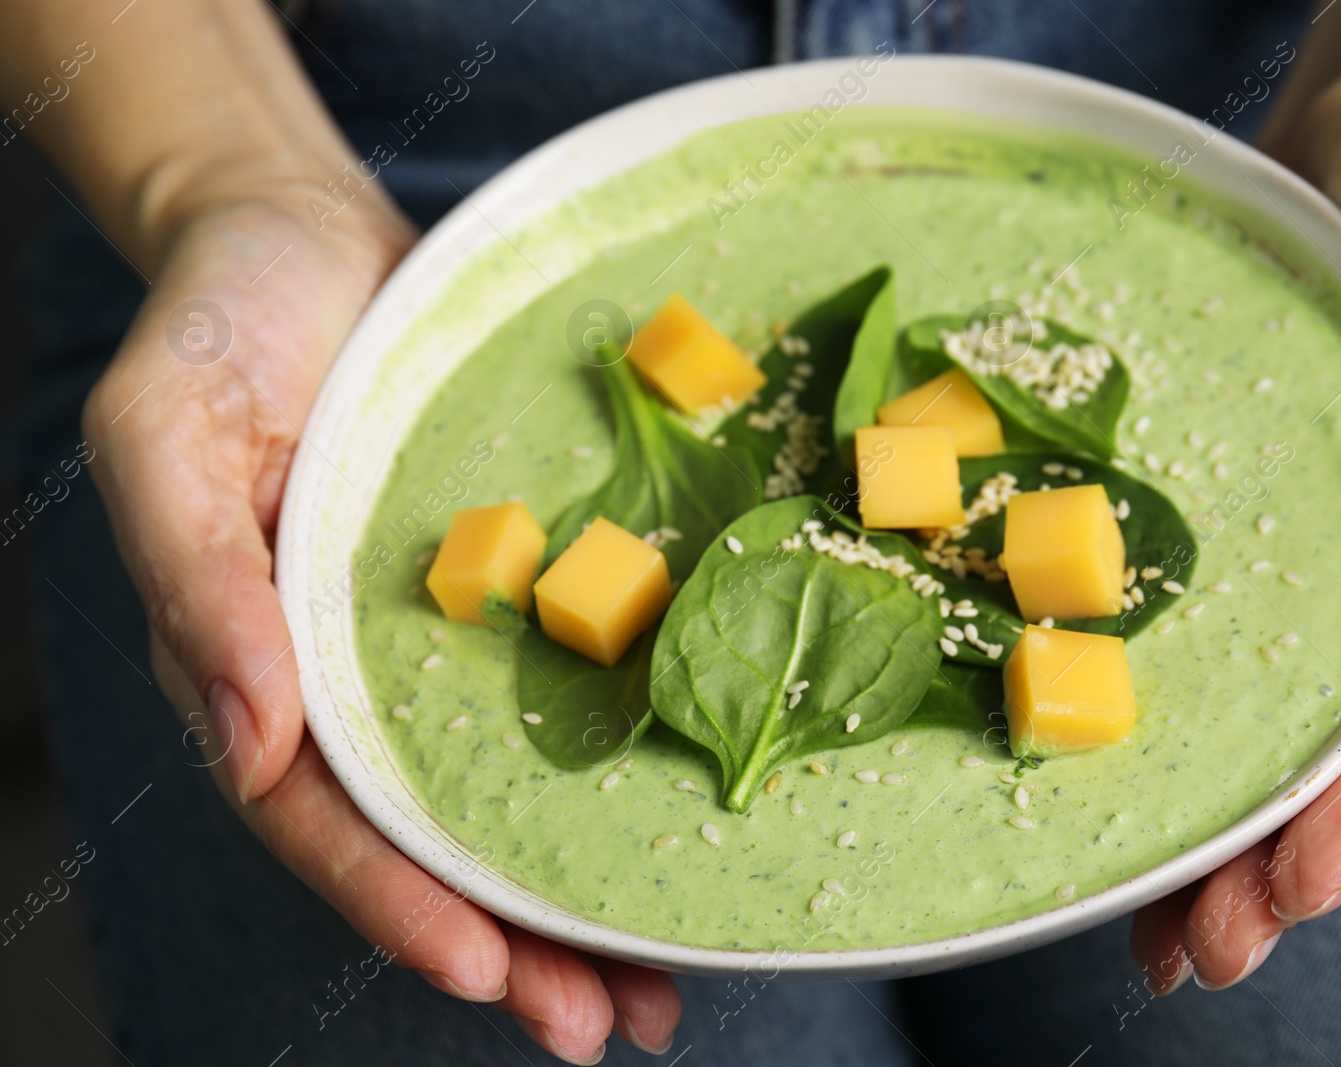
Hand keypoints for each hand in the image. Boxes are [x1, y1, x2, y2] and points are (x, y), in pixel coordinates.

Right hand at [84, 188, 681, 1060]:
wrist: (303, 236)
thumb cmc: (220, 324)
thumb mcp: (165, 431)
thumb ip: (196, 579)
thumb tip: (247, 739)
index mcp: (259, 666)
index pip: (322, 818)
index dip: (397, 904)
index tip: (485, 974)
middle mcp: (349, 679)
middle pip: (427, 842)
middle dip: (512, 944)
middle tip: (602, 1028)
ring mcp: (432, 644)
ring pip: (503, 799)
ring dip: (572, 903)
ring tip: (654, 995)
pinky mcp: (504, 590)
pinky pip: (557, 698)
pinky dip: (611, 777)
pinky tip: (679, 829)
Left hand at [1130, 71, 1340, 990]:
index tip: (1296, 891)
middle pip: (1330, 747)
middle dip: (1272, 861)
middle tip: (1196, 956)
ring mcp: (1289, 554)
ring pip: (1253, 717)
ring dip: (1211, 831)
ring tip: (1155, 935)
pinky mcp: (1208, 513)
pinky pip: (1180, 628)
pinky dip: (1150, 716)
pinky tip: (1104, 787)